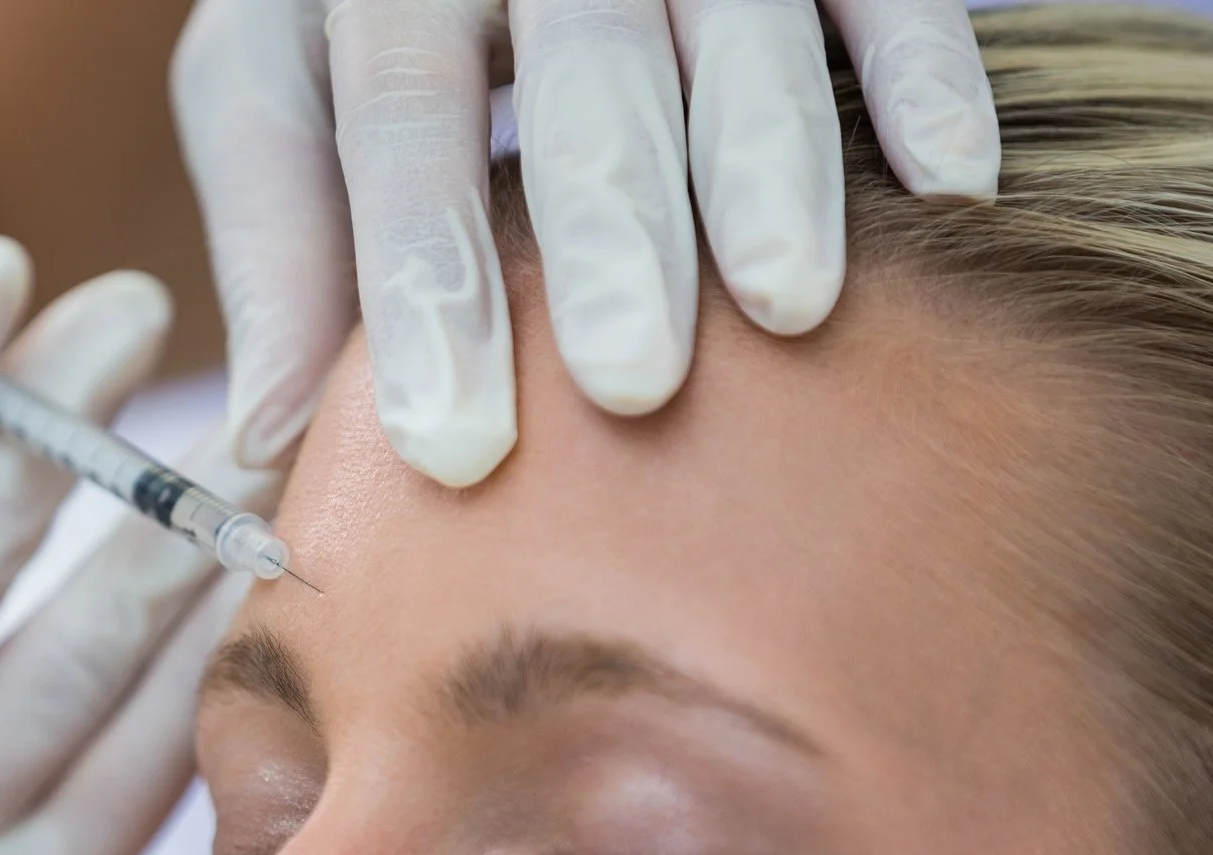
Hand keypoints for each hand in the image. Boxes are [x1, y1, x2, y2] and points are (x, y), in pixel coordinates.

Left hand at [173, 0, 998, 486]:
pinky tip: (952, 184)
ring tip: (791, 303)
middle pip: (581, 63)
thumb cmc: (358, 11)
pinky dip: (919, 72)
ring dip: (770, 159)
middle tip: (632, 379)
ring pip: (738, 19)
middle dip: (611, 223)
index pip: (397, 117)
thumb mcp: (273, 82)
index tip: (452, 442)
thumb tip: (260, 453)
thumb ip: (279, 249)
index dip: (425, 276)